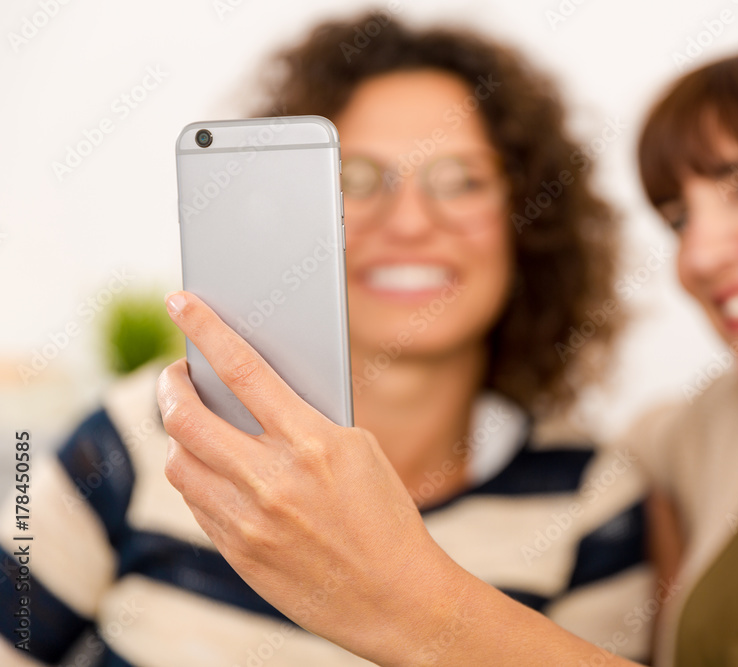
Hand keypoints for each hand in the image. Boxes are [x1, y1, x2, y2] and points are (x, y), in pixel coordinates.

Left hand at [156, 291, 460, 662]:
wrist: (396, 597)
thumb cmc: (385, 516)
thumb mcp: (360, 451)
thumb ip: (305, 420)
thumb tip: (254, 391)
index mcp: (314, 442)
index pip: (243, 369)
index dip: (205, 329)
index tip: (181, 301)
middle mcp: (273, 480)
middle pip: (187, 418)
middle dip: (172, 386)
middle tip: (178, 374)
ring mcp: (249, 521)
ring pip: (180, 463)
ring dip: (181, 437)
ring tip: (196, 425)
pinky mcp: (238, 553)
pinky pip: (196, 502)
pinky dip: (198, 477)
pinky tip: (213, 468)